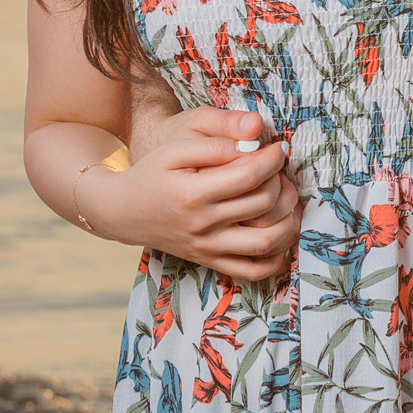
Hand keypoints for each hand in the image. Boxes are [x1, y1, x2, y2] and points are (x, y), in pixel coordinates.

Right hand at [79, 105, 300, 281]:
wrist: (123, 212)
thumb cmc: (152, 173)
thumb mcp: (176, 149)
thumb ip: (216, 144)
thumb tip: (255, 141)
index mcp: (194, 193)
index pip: (250, 175)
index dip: (274, 158)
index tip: (279, 146)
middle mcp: (203, 225)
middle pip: (263, 205)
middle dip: (282, 181)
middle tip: (280, 169)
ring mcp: (208, 248)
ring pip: (266, 242)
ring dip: (288, 219)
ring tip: (287, 199)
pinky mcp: (210, 261)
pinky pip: (253, 271)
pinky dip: (276, 258)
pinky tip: (282, 233)